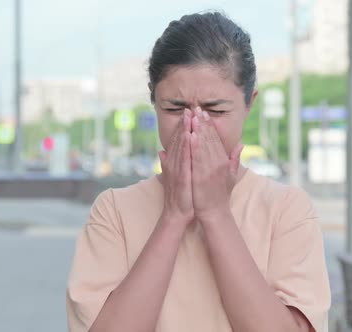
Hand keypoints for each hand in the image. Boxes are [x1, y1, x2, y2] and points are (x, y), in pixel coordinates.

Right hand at [158, 109, 194, 228]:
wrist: (177, 214)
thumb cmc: (180, 196)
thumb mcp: (175, 176)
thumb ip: (168, 163)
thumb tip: (161, 151)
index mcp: (174, 162)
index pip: (179, 141)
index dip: (183, 126)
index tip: (190, 112)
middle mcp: (173, 163)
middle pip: (179, 140)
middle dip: (185, 123)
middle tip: (190, 107)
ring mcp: (177, 169)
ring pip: (181, 146)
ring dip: (185, 130)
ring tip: (190, 116)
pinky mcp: (181, 176)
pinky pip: (184, 159)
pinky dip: (186, 147)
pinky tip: (189, 136)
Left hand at [190, 107, 243, 223]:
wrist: (215, 212)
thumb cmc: (221, 194)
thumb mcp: (231, 175)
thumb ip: (234, 159)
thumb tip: (241, 144)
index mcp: (224, 161)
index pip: (216, 139)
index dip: (210, 126)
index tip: (204, 114)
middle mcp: (219, 163)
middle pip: (210, 139)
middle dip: (203, 123)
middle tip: (197, 108)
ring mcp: (211, 170)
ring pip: (204, 146)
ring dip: (198, 130)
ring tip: (193, 117)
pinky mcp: (202, 176)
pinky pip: (198, 159)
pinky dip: (194, 147)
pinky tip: (190, 136)